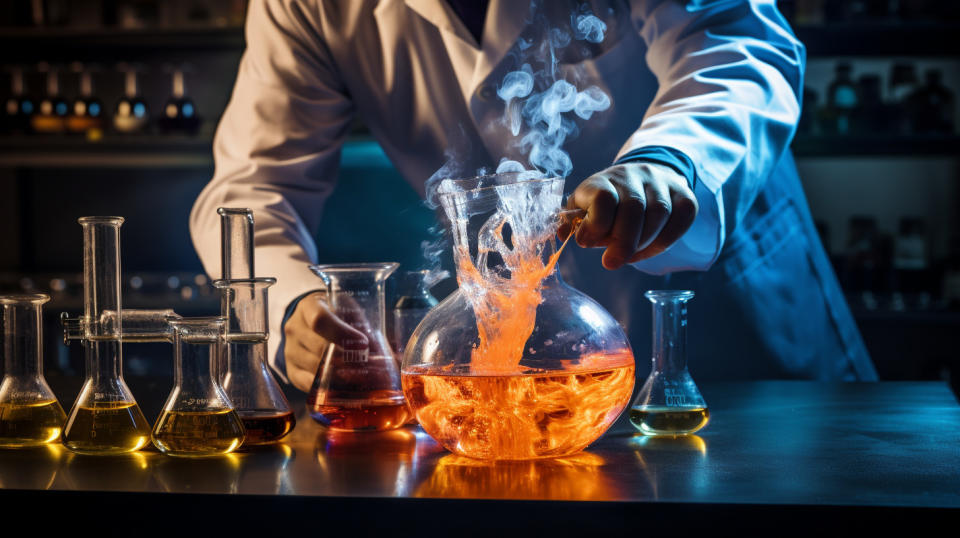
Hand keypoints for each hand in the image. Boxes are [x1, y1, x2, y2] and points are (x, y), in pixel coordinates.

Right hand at [283, 291, 367, 391]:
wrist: (307, 318)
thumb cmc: (333, 313)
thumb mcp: (346, 308)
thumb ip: (363, 324)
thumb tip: (394, 353)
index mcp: (309, 307)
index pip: (320, 320)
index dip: (342, 333)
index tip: (362, 342)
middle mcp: (295, 328)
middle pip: (319, 348)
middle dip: (346, 359)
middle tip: (369, 365)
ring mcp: (290, 351)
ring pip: (315, 368)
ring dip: (339, 374)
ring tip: (361, 376)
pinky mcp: (292, 371)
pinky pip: (308, 384)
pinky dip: (327, 387)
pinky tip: (344, 385)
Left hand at [559, 162, 697, 269]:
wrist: (642, 178)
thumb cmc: (606, 202)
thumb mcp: (583, 207)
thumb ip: (573, 222)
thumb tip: (561, 235)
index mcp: (604, 179)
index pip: (603, 197)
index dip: (596, 225)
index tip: (587, 242)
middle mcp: (634, 176)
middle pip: (634, 207)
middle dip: (623, 242)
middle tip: (611, 263)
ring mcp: (661, 183)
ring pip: (659, 212)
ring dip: (644, 243)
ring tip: (629, 256)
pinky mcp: (684, 194)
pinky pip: (682, 217)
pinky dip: (666, 240)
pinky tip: (649, 250)